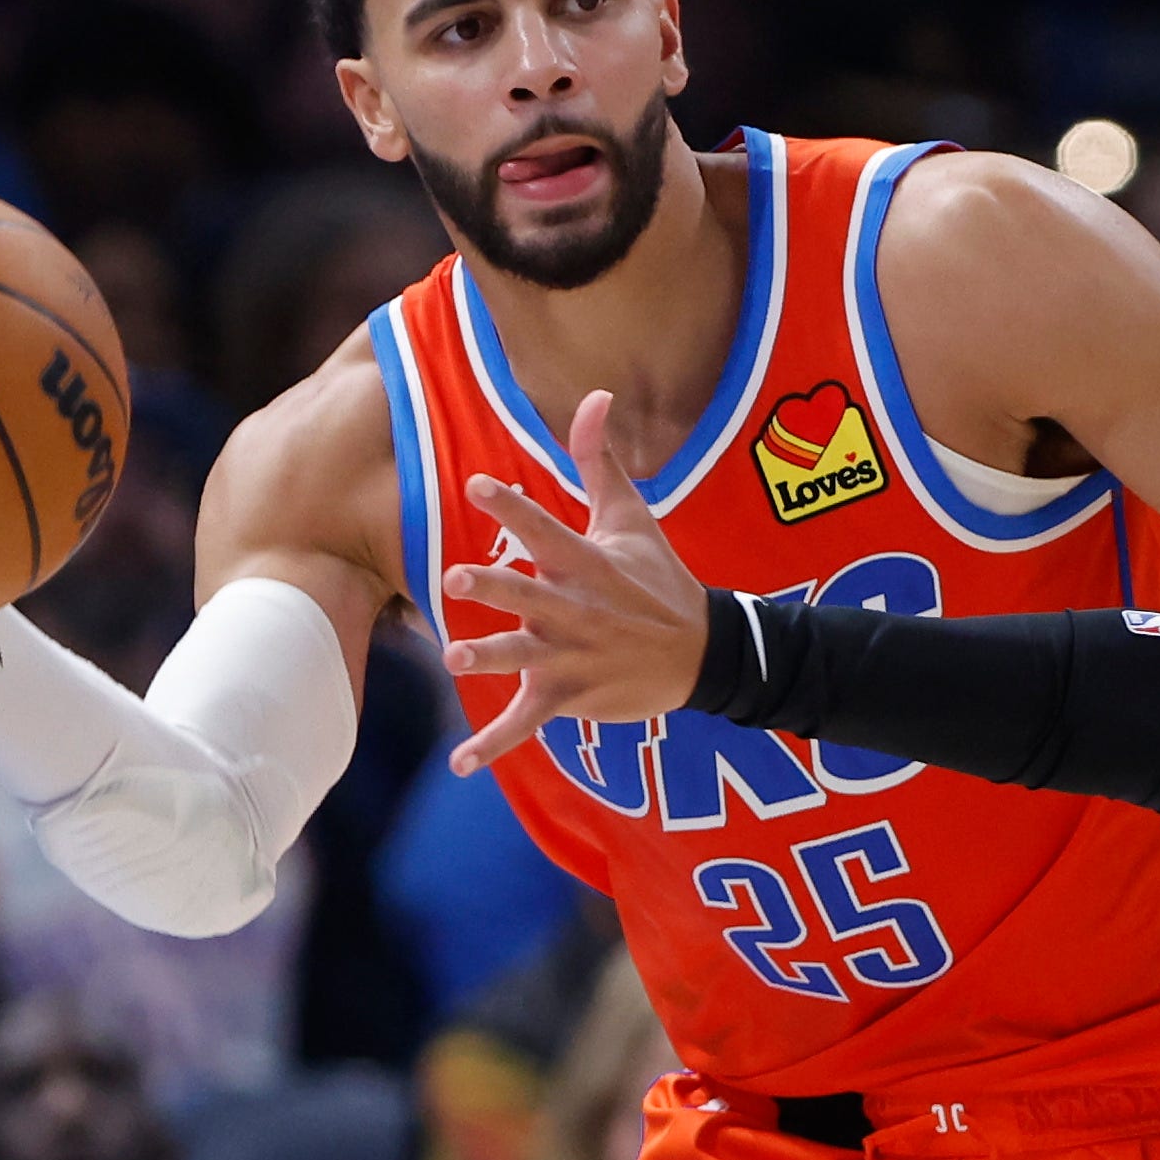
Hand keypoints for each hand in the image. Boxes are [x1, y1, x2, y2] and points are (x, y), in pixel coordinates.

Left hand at [436, 403, 712, 767]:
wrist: (704, 655)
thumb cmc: (658, 581)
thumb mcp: (631, 517)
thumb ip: (600, 458)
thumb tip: (594, 394)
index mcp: (586, 563)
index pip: (544, 528)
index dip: (512, 505)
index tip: (479, 484)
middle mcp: (576, 609)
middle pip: (528, 595)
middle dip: (494, 588)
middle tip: (455, 578)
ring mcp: (573, 657)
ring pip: (524, 658)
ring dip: (491, 657)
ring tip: (455, 659)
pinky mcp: (572, 696)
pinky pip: (527, 724)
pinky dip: (493, 747)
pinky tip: (460, 765)